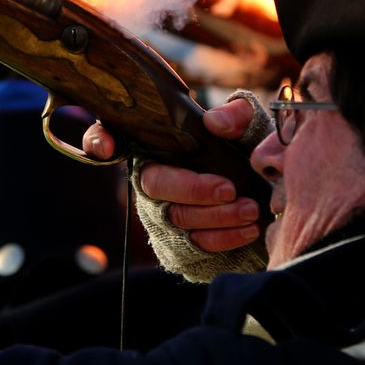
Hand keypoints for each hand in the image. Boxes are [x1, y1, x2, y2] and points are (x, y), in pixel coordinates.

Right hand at [83, 94, 264, 252]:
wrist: (265, 197)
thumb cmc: (246, 155)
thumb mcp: (246, 128)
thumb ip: (235, 117)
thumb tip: (214, 123)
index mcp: (154, 144)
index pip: (106, 136)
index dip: (99, 141)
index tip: (107, 147)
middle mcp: (148, 180)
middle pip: (154, 185)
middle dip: (192, 189)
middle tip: (229, 189)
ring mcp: (158, 216)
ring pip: (176, 219)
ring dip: (215, 217)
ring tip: (250, 209)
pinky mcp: (176, 247)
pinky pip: (192, 247)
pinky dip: (222, 239)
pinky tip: (247, 230)